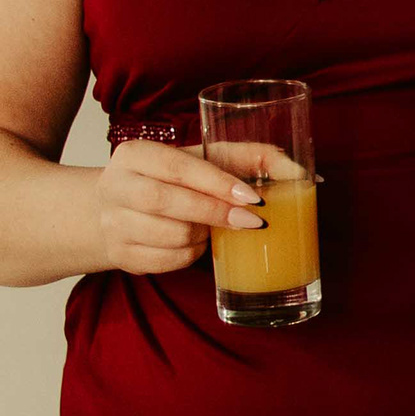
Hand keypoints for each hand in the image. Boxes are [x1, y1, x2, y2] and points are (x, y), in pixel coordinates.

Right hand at [92, 137, 256, 274]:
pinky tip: (194, 242)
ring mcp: (112, 223)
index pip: (178, 167)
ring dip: (203, 235)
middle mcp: (115, 186)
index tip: (253, 198)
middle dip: (215, 213)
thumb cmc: (173, 180)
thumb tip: (300, 174)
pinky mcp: (119, 254)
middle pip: (166, 202)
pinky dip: (189, 255)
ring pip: (170, 235)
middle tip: (252, 221)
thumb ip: (251, 157)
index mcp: (135, 154)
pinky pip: (165, 261)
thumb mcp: (205, 159)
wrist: (118, 208)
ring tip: (212, 226)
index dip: (218, 183)